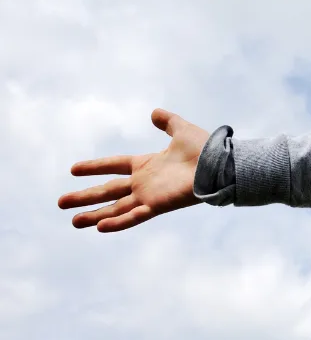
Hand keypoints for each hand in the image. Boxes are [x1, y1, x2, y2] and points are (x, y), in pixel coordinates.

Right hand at [58, 109, 208, 231]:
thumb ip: (168, 122)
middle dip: (85, 197)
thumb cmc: (205, 149)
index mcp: (147, 165)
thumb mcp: (181, 130)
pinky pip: (134, 216)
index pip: (114, 165)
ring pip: (116, 208)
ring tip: (74, 222)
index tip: (73, 169)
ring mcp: (150, 195)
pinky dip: (118, 222)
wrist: (221, 164)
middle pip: (108, 191)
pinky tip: (99, 227)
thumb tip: (155, 113)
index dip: (94, 167)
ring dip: (95, 215)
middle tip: (60, 202)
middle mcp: (144, 182)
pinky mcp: (158, 205)